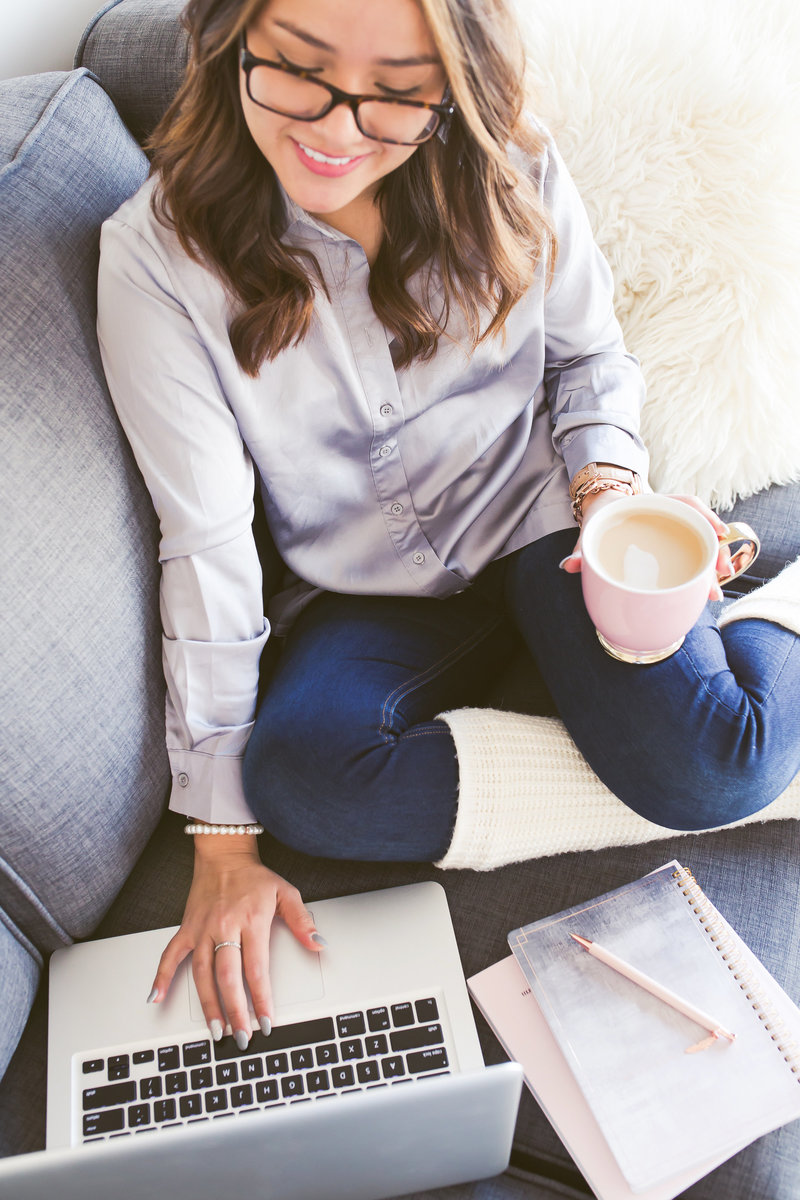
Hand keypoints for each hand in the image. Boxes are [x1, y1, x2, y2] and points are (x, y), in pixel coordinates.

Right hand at [147, 833, 323, 1047]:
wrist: (224, 855)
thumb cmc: (255, 877)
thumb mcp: (286, 893)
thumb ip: (302, 921)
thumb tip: (319, 945)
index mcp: (251, 920)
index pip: (257, 968)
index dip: (262, 998)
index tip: (267, 1021)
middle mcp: (224, 927)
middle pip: (228, 977)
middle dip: (235, 1010)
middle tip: (242, 1036)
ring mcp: (202, 929)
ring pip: (201, 973)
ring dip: (208, 1004)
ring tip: (216, 1029)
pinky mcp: (187, 928)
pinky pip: (170, 954)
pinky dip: (161, 975)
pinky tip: (155, 996)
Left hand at [559, 491, 729, 600]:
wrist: (604, 509)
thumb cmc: (601, 517)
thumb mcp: (591, 528)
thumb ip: (581, 546)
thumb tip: (569, 566)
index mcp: (654, 503)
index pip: (686, 503)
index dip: (705, 516)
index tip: (720, 532)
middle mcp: (671, 515)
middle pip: (701, 529)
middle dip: (715, 552)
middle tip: (720, 575)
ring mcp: (676, 530)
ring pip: (702, 545)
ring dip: (712, 566)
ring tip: (713, 592)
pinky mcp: (675, 546)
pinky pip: (694, 556)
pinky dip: (700, 573)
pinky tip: (703, 592)